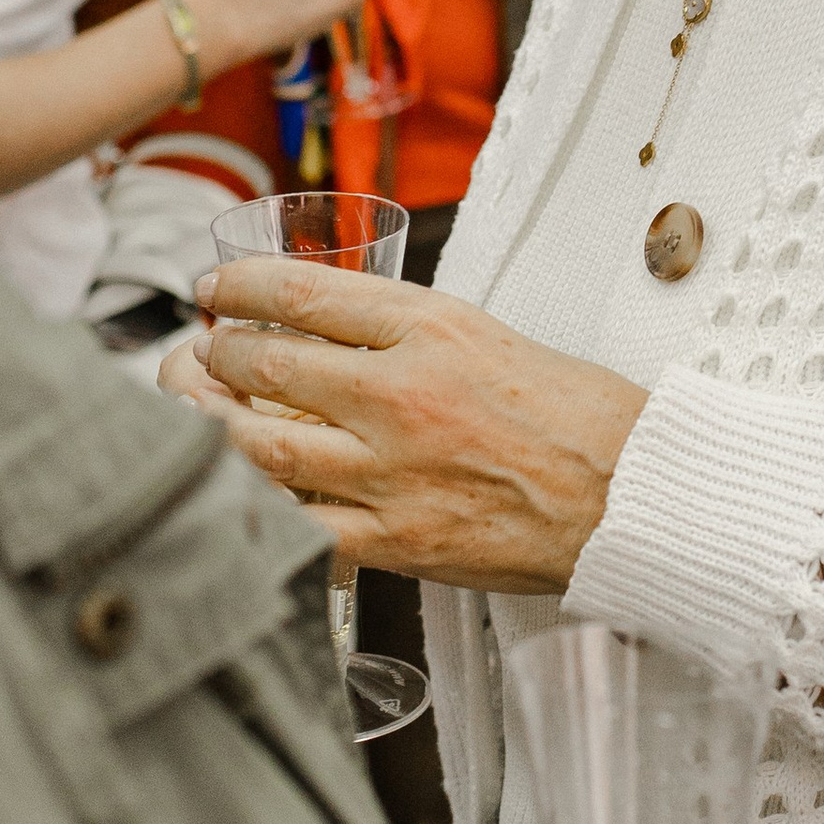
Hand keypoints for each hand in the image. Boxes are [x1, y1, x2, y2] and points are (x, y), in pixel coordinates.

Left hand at [157, 258, 644, 591]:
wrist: (630, 496)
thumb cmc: (579, 420)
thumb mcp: (489, 336)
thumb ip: (408, 334)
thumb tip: (334, 331)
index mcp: (430, 328)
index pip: (302, 292)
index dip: (240, 286)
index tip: (218, 287)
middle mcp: (399, 393)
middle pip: (263, 362)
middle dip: (212, 352)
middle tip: (197, 349)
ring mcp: (388, 469)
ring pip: (254, 441)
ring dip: (206, 420)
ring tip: (193, 408)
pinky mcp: (391, 537)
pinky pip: (291, 521)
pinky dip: (250, 500)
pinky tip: (231, 485)